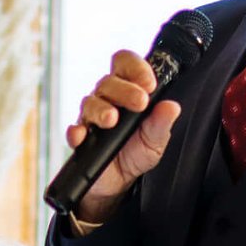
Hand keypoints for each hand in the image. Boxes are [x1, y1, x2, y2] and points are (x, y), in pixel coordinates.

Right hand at [63, 51, 183, 224]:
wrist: (119, 181)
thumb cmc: (136, 152)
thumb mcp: (156, 139)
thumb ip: (161, 122)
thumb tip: (171, 107)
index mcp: (127, 90)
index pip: (125, 64)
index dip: (136, 68)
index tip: (149, 84)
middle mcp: (107, 99)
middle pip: (108, 81)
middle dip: (125, 90)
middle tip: (139, 103)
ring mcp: (91, 117)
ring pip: (90, 102)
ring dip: (101, 109)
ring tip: (112, 120)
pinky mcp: (80, 137)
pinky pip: (74, 129)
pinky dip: (76, 131)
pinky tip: (82, 136)